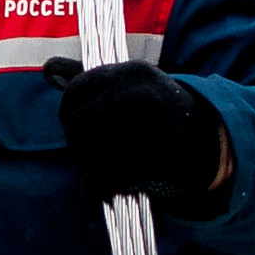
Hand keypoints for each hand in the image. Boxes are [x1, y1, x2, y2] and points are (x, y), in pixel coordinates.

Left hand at [42, 58, 231, 205]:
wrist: (206, 143)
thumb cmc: (157, 110)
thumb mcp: (129, 83)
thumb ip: (87, 77)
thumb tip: (47, 67)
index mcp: (130, 72)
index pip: (74, 91)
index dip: (69, 110)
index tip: (78, 121)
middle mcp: (136, 97)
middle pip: (75, 125)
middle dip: (77, 142)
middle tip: (91, 149)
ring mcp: (143, 130)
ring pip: (83, 153)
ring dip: (87, 165)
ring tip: (104, 164)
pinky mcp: (147, 164)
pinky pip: (96, 181)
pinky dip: (96, 187)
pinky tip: (108, 184)